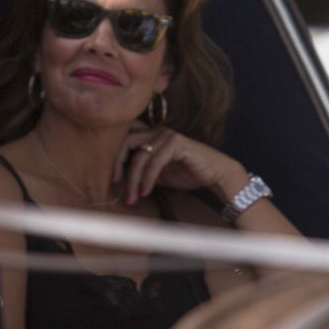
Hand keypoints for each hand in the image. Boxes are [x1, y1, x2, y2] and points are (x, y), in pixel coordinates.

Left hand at [115, 126, 246, 205]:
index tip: (113, 179)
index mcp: (152, 135)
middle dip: (119, 165)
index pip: (125, 138)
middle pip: (127, 142)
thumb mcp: (159, 174)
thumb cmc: (188, 173)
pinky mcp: (176, 142)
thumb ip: (142, 172)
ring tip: (132, 197)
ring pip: (140, 155)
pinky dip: (148, 178)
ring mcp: (167, 135)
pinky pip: (155, 161)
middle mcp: (158, 131)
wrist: (215, 175)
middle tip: (116, 185)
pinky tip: (145, 191)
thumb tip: (121, 181)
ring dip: (133, 178)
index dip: (115, 157)